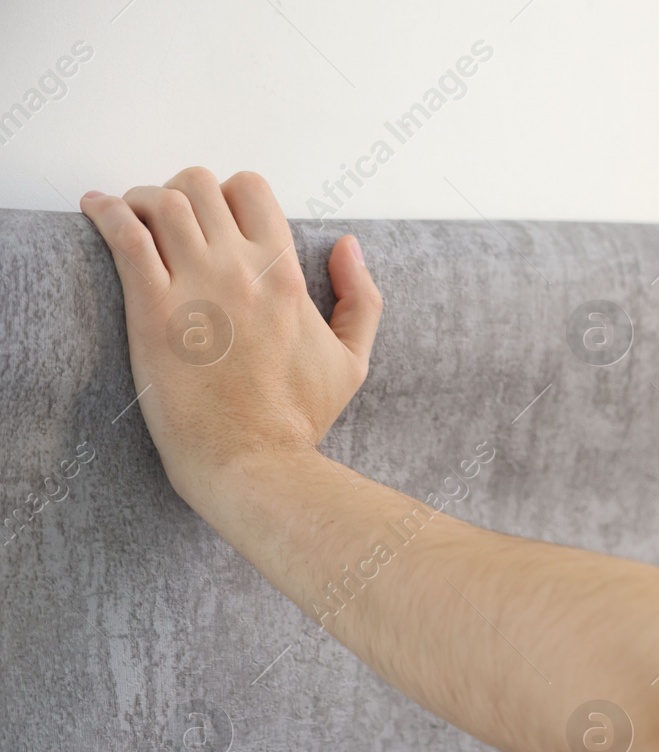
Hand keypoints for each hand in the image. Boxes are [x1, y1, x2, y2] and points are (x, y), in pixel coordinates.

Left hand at [79, 168, 380, 512]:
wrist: (253, 460)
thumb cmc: (298, 419)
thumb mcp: (352, 359)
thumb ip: (361, 298)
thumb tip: (349, 245)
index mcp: (285, 274)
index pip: (250, 189)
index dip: (227, 196)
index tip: (214, 220)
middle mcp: (241, 269)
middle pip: (198, 184)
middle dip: (179, 193)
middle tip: (167, 223)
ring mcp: (195, 286)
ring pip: (160, 200)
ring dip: (140, 200)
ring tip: (130, 220)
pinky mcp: (153, 310)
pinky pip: (124, 235)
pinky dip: (106, 212)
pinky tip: (97, 210)